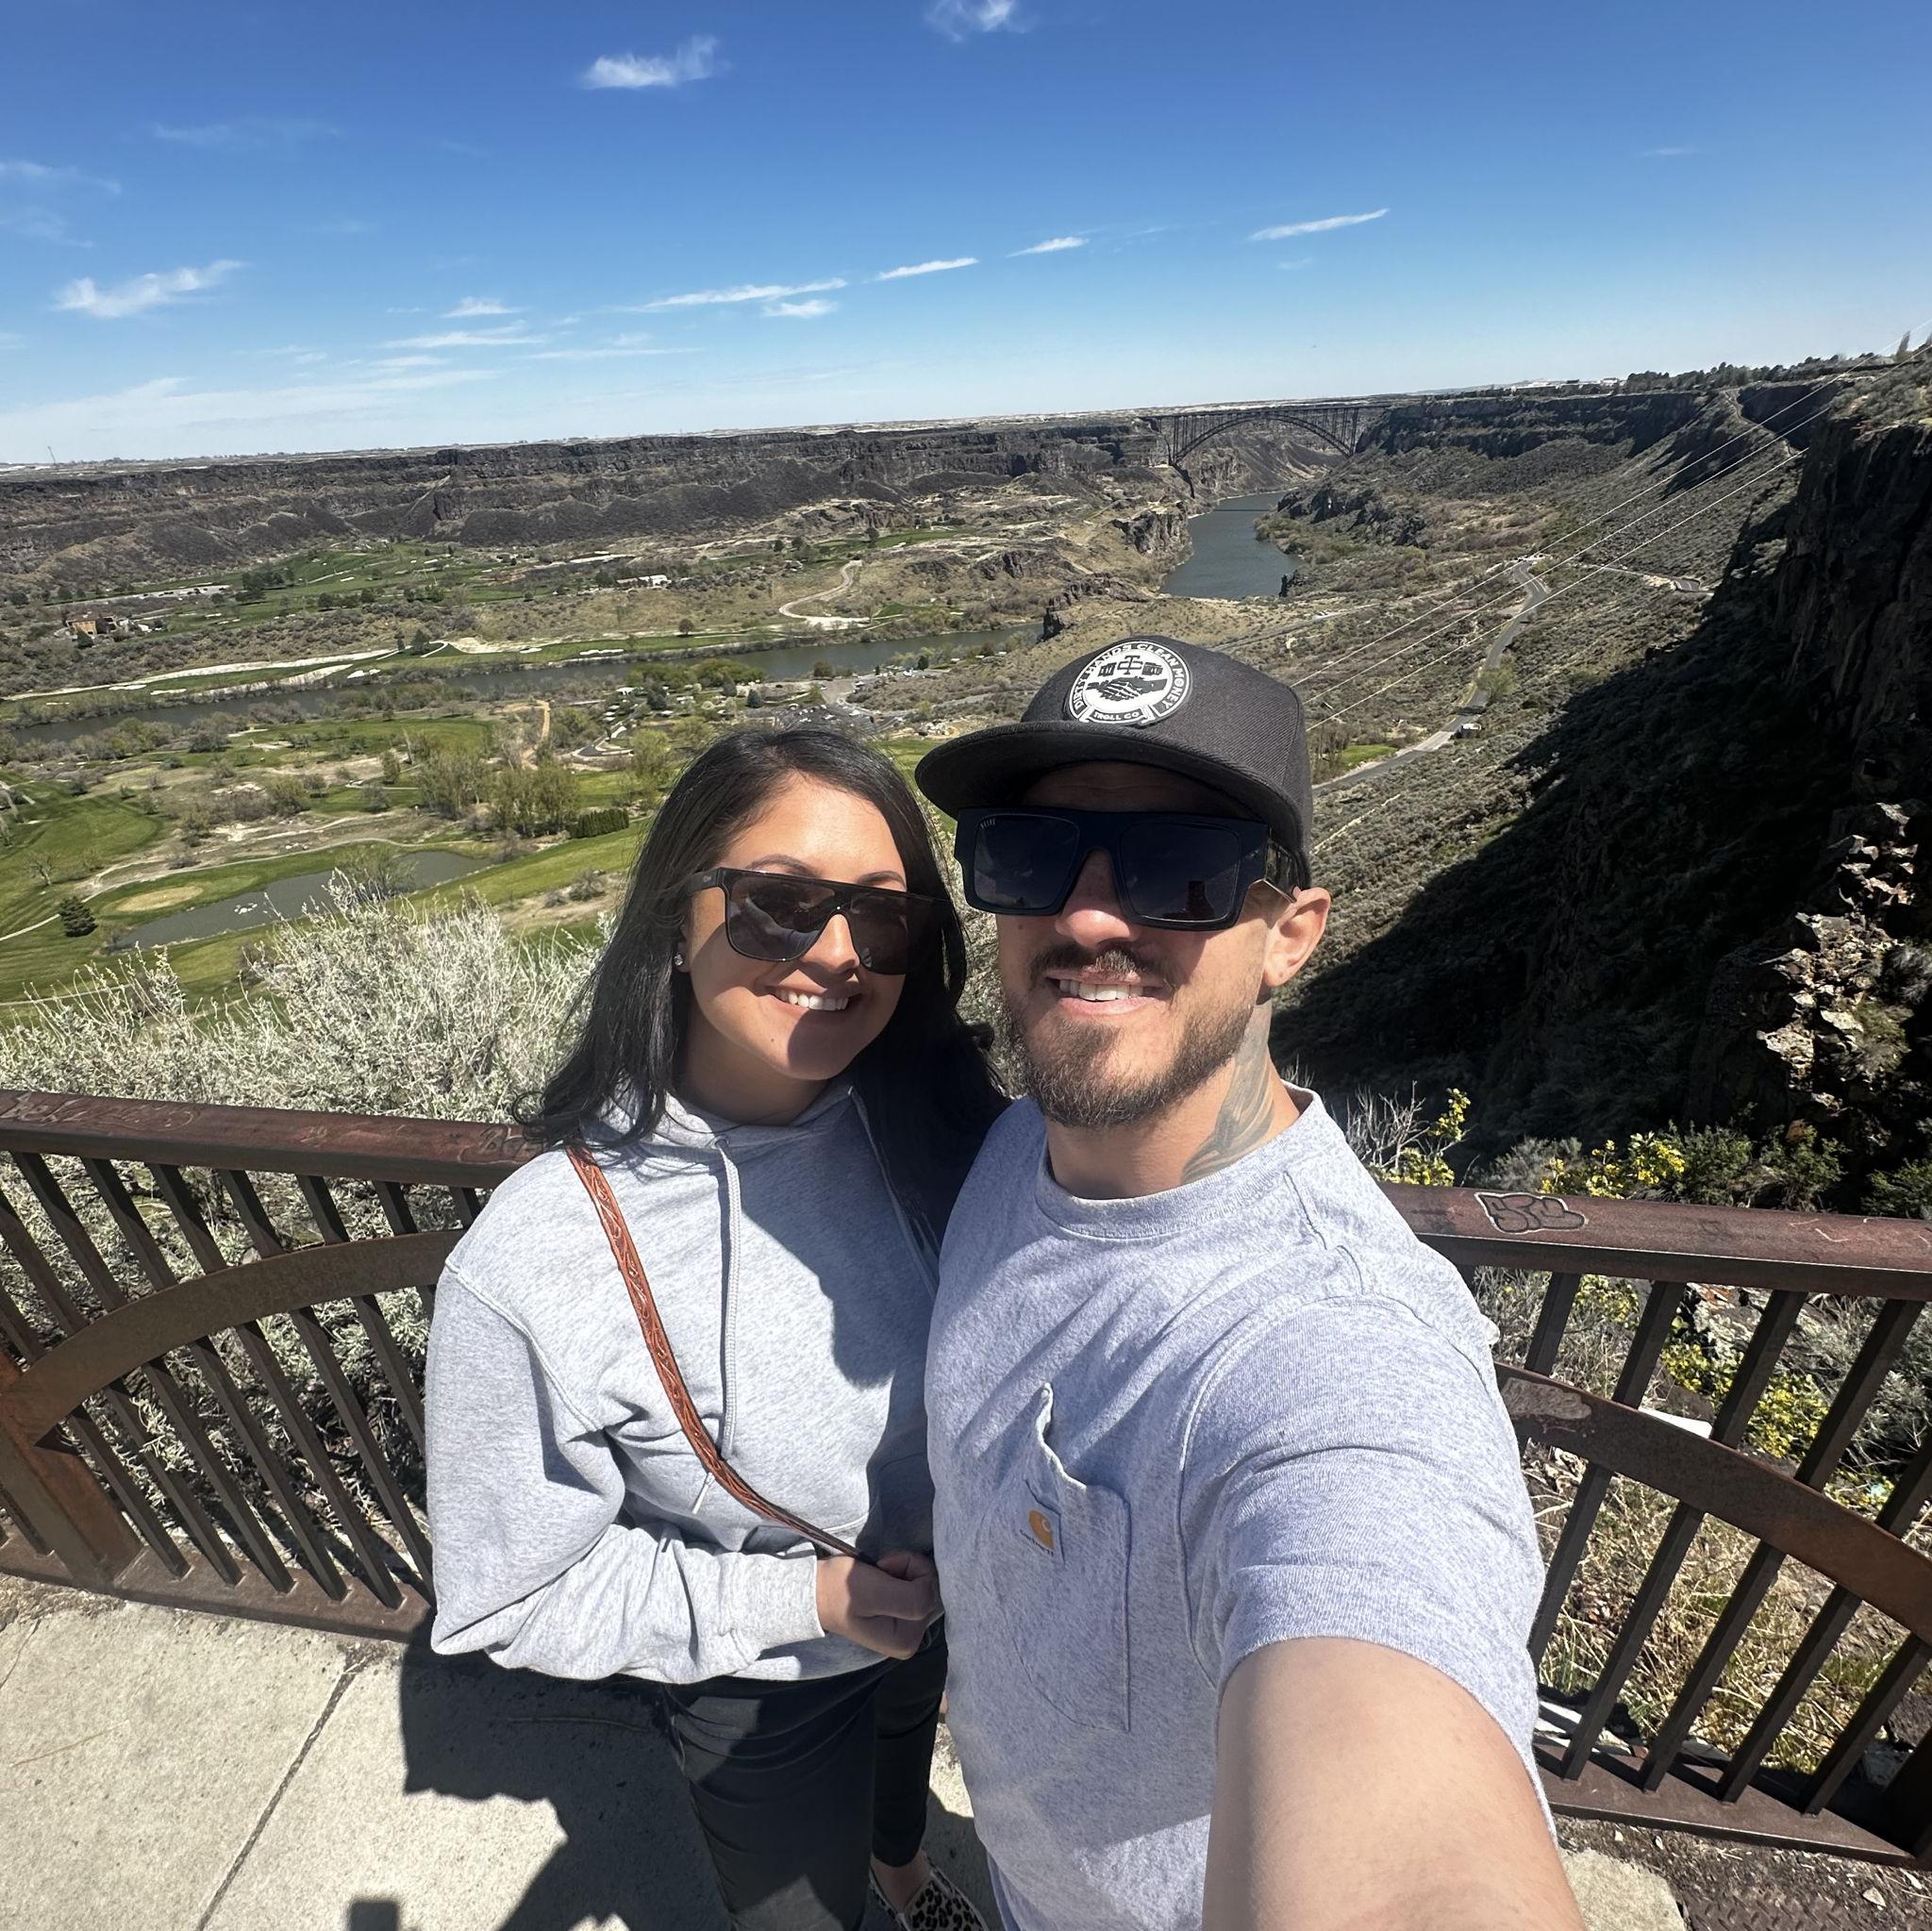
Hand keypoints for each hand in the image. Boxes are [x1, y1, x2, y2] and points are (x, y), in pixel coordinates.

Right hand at [815, 1551, 939, 1658]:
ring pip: (925, 1583)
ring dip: (905, 1568)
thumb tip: (932, 1593)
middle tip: (882, 1568)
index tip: (884, 1568)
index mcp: (907, 1641)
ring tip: (881, 1571)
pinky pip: (917, 1584)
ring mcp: (907, 1626)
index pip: (930, 1592)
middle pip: (930, 1588)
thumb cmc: (842, 1591)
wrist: (817, 1590)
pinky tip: (884, 1574)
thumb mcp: (876, 1594)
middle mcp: (911, 1639)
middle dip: (909, 1568)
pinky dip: (903, 1570)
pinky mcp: (902, 1613)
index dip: (911, 1569)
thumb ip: (912, 1598)